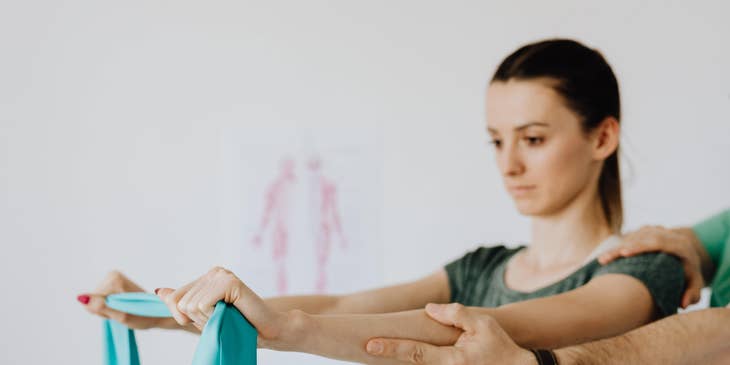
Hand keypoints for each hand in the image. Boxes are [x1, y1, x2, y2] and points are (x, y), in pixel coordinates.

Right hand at [77, 270, 189, 330]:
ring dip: (108, 309)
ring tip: (124, 309)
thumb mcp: (121, 315)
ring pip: (96, 301)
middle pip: (94, 300)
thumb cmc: (143, 315)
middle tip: (123, 311)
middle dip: (106, 310)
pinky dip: (109, 307)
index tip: (121, 311)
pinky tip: (121, 306)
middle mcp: (112, 275)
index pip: (93, 301)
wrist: (158, 312)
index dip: (105, 312)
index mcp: (114, 279)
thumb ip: (101, 307)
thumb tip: (81, 298)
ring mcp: (112, 278)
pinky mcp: (112, 283)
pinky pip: (100, 300)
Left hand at [155, 266, 286, 341]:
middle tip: (222, 318)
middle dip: (198, 319)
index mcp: (207, 277)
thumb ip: (181, 303)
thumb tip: (160, 291)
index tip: (211, 319)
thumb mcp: (203, 317)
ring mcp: (222, 274)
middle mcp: (214, 272)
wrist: (266, 331)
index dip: (186, 317)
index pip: (176, 298)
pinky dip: (213, 315)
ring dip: (207, 319)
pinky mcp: (230, 281)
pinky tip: (231, 311)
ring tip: (228, 316)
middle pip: (181, 302)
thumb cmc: (238, 325)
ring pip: (190, 305)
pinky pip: (202, 304)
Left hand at [365, 303, 534, 364]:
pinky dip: (412, 359)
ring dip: (397, 358)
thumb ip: (455, 314)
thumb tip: (428, 309)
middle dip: (386, 354)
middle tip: (362, 345)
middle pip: (408, 363)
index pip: (414, 353)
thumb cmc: (501, 347)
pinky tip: (398, 352)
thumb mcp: (482, 323)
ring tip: (376, 347)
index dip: (390, 348)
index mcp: (450, 360)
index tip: (369, 344)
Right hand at [598, 225, 703, 307]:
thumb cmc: (689, 274)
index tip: (624, 253)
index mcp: (680, 245)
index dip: (639, 246)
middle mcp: (667, 234)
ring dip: (615, 248)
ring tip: (602, 260)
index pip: (658, 242)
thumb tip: (683, 304)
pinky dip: (618, 246)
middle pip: (640, 238)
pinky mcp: (646, 231)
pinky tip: (608, 257)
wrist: (688, 255)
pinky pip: (630, 237)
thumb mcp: (695, 284)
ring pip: (632, 237)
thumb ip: (692, 295)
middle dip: (620, 248)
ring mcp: (656, 231)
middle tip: (604, 259)